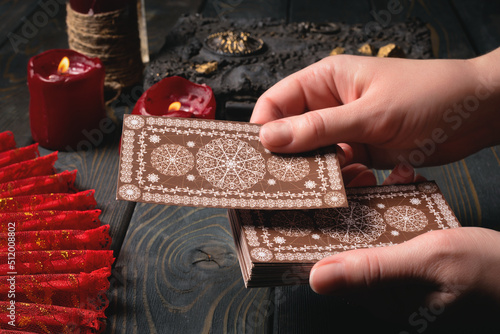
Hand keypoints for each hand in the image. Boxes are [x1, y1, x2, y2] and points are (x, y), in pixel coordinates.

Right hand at [251, 50, 499, 168]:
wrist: (478, 113)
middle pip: (292, 133)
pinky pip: (339, 170)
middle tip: (283, 183)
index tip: (253, 157)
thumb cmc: (429, 95)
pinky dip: (343, 181)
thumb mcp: (371, 113)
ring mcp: (347, 131)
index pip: (276, 102)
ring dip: (319, 173)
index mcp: (326, 81)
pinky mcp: (363, 153)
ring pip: (315, 156)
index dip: (261, 128)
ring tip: (330, 184)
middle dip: (288, 157)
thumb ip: (319, 128)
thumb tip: (270, 138)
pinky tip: (360, 181)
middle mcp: (331, 106)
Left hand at [310, 165, 499, 328]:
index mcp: (382, 299)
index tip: (321, 197)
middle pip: (349, 245)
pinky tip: (408, 187)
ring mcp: (401, 278)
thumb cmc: (490, 275)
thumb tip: (316, 279)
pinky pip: (394, 233)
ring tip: (389, 177)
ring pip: (372, 234)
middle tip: (361, 175)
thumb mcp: (429, 261)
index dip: (320, 230)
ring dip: (376, 202)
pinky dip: (397, 208)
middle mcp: (386, 292)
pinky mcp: (414, 265)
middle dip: (351, 207)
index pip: (332, 266)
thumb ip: (373, 269)